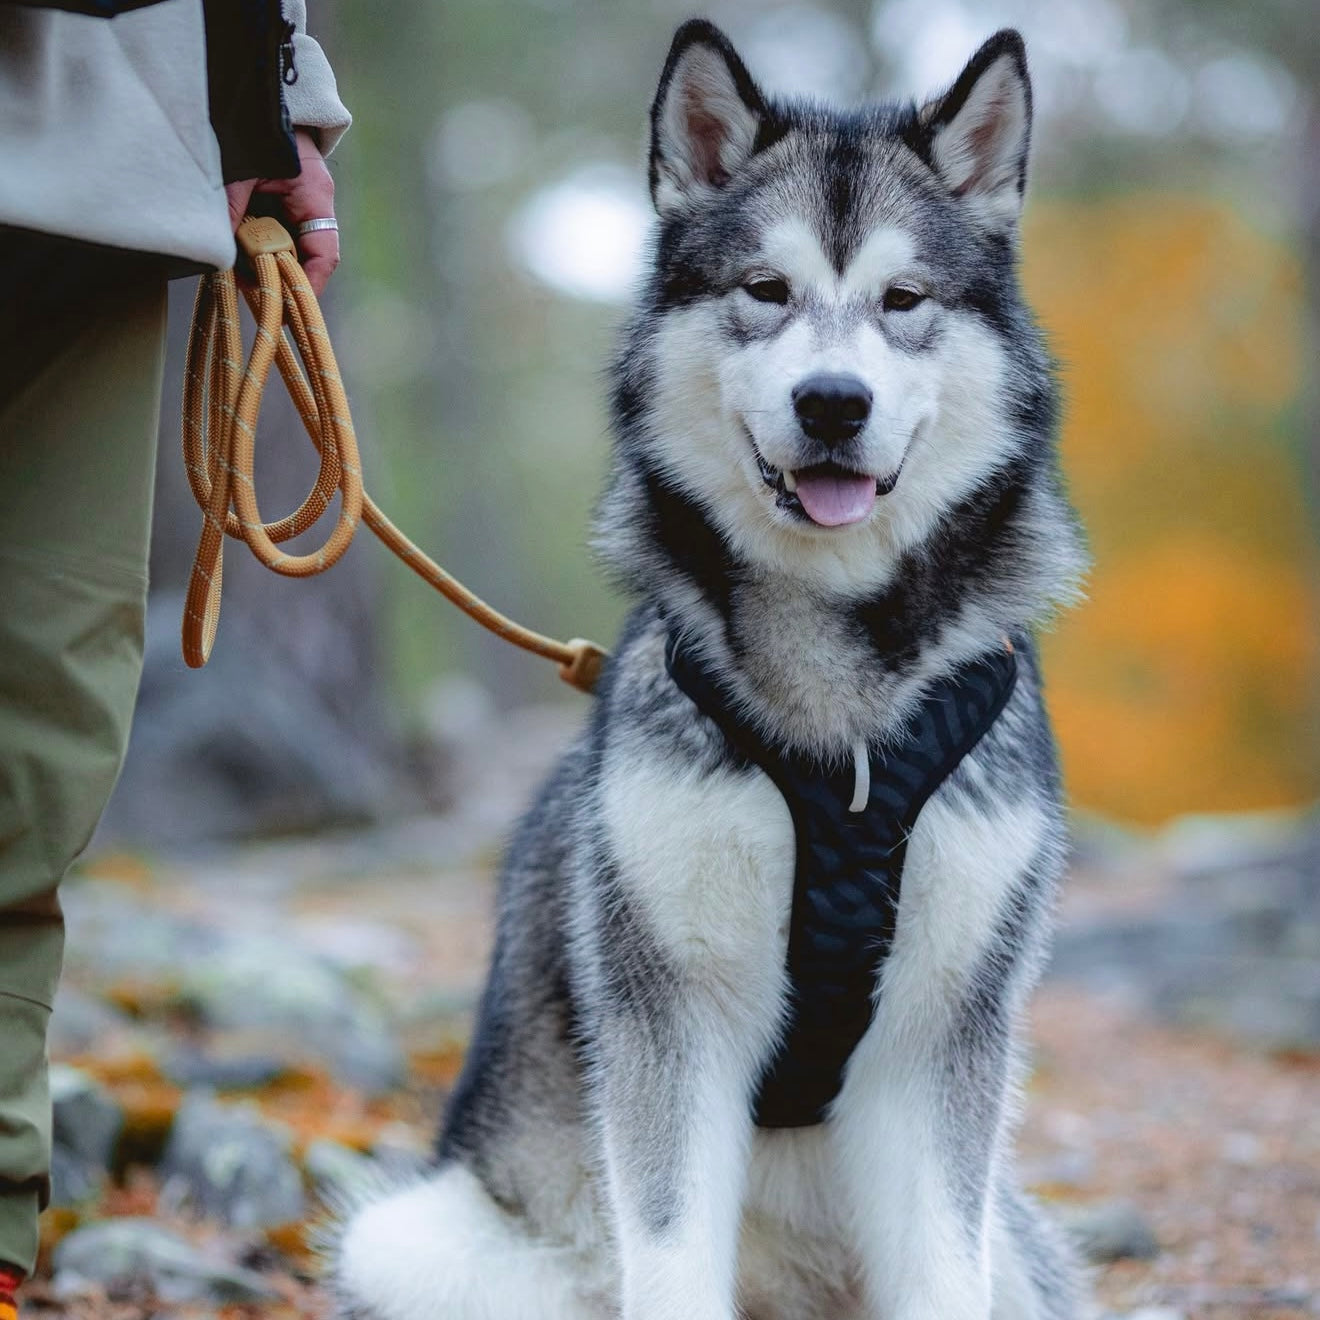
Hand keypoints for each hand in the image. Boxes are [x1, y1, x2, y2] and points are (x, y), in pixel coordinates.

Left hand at [225, 129, 339, 295]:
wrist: (258, 92)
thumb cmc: (254, 123)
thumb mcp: (239, 170)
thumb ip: (230, 209)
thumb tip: (219, 253)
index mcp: (315, 195)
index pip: (324, 253)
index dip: (311, 284)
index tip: (290, 306)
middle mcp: (313, 203)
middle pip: (306, 255)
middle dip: (282, 278)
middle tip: (253, 294)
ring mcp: (299, 202)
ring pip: (289, 246)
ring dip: (267, 263)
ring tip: (240, 277)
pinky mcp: (282, 199)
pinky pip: (276, 231)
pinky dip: (259, 246)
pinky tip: (238, 256)